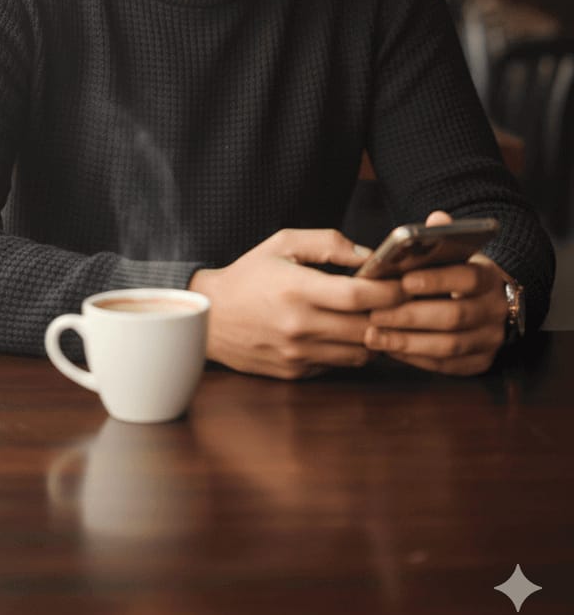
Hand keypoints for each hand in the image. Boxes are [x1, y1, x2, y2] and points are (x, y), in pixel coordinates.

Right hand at [188, 228, 404, 379]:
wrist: (209, 316)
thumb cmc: (248, 274)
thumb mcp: (283, 244)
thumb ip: (328, 242)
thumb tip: (368, 255)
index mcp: (297, 289)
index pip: (359, 297)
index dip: (389, 291)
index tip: (404, 283)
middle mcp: (299, 326)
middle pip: (366, 327)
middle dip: (390, 315)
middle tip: (403, 302)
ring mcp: (298, 353)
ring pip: (358, 352)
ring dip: (373, 336)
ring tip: (377, 318)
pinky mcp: (295, 372)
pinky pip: (338, 365)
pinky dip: (350, 351)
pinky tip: (348, 334)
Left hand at [364, 210, 508, 374]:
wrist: (487, 302)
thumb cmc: (458, 274)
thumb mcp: (456, 253)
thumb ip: (443, 237)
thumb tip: (436, 220)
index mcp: (490, 278)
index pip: (467, 278)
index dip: (436, 281)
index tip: (403, 281)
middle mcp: (495, 311)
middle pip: (454, 316)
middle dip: (411, 316)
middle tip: (376, 314)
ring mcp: (490, 340)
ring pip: (449, 345)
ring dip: (407, 342)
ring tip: (373, 335)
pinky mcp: (480, 363)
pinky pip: (446, 366)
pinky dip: (415, 359)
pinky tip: (389, 349)